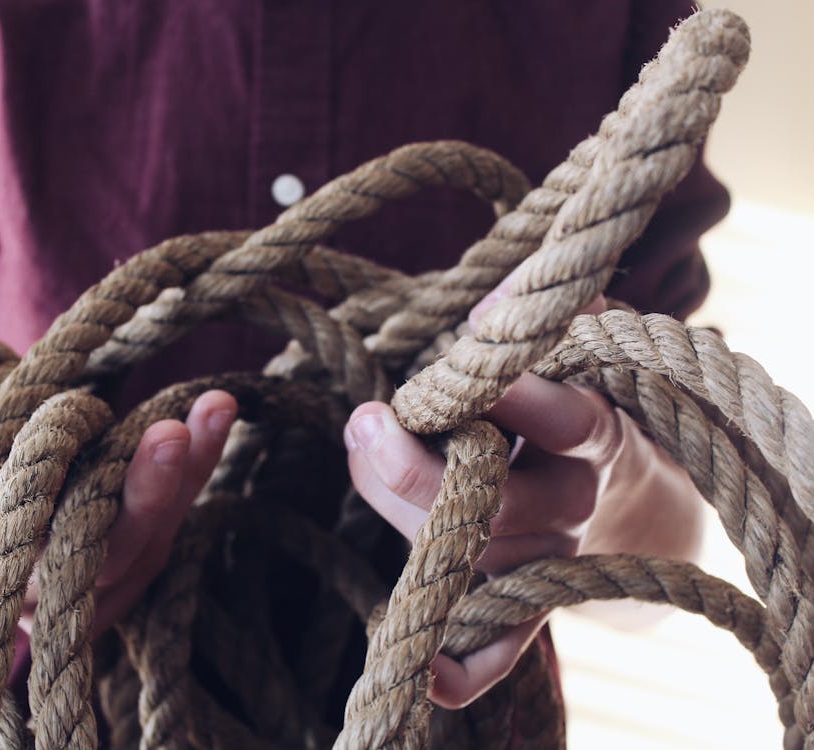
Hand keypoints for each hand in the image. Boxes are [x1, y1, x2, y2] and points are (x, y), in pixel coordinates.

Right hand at [0, 319, 236, 635]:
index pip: (27, 550)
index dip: (63, 510)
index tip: (80, 446)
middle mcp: (43, 589)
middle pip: (106, 557)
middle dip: (143, 496)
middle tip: (171, 434)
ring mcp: (95, 577)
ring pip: (150, 538)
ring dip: (187, 473)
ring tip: (215, 406)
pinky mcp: (132, 551)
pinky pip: (172, 516)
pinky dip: (197, 465)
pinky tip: (216, 412)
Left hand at [345, 292, 703, 708]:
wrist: (638, 496)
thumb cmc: (585, 398)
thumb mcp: (585, 349)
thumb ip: (547, 320)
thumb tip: (489, 305)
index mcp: (593, 436)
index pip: (558, 418)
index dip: (507, 394)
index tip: (453, 367)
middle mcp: (570, 507)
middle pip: (491, 505)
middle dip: (416, 467)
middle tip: (366, 418)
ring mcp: (545, 560)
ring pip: (463, 555)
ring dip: (396, 508)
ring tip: (361, 439)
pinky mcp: (525, 601)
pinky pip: (499, 647)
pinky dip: (465, 668)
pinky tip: (427, 675)